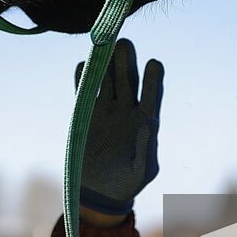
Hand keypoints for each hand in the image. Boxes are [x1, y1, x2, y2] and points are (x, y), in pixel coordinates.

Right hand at [76, 39, 162, 218]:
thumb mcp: (142, 171)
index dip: (153, 79)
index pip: (152, 94)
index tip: (154, 63)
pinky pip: (83, 92)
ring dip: (105, 64)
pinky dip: (82, 79)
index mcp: (145, 120)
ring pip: (106, 81)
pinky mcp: (85, 115)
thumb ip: (146, 150)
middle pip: (128, 80)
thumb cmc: (129, 182)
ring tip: (104, 45)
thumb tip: (148, 126)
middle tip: (125, 44)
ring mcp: (105, 110)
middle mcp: (126, 110)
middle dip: (126, 62)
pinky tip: (83, 65)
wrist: (101, 192)